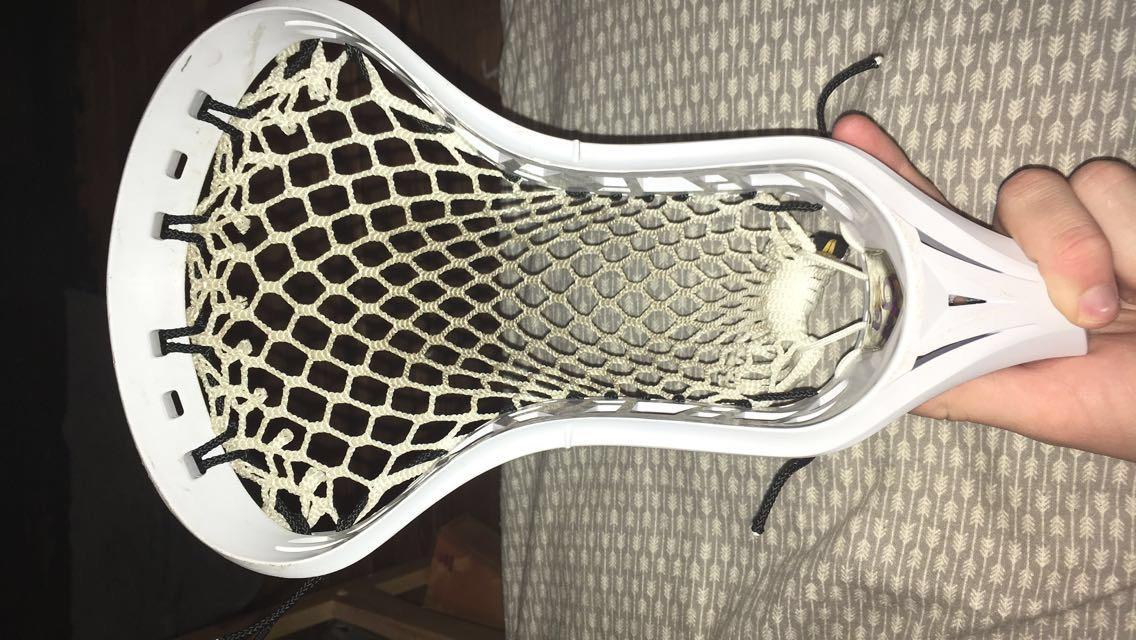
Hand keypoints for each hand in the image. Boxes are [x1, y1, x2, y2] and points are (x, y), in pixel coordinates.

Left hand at [831, 113, 1135, 460]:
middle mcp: (1047, 251)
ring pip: (1072, 182)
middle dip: (1049, 237)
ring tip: (1133, 308)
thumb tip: (884, 372)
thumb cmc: (1131, 409)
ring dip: (1101, 252)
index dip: (896, 179)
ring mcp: (1101, 225)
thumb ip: (960, 384)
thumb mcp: (1038, 407)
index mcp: (1004, 293)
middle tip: (1087, 311)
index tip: (852, 136)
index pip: (939, 224)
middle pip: (1017, 193)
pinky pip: (1119, 186)